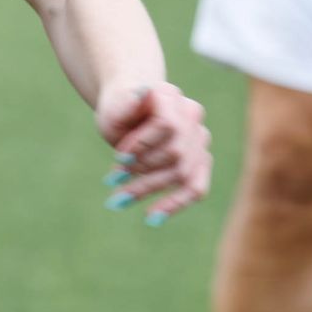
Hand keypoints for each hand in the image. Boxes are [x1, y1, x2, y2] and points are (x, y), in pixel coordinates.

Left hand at [97, 80, 212, 223]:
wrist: (129, 111)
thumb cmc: (118, 110)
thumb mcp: (113, 107)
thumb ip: (126, 104)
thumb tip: (141, 93)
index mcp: (171, 97)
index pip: (167, 125)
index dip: (143, 143)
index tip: (119, 155)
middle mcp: (192, 116)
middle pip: (175, 153)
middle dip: (141, 169)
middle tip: (112, 178)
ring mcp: (199, 139)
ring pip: (182, 173)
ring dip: (148, 188)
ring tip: (117, 200)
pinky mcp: (199, 161)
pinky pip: (196, 187)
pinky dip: (176, 203)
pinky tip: (152, 218)